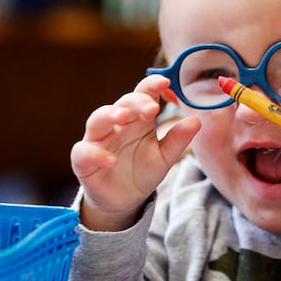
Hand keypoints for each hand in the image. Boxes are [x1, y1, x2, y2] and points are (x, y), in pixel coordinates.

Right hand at [70, 75, 200, 230]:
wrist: (126, 199)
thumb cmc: (143, 170)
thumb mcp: (165, 157)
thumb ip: (178, 139)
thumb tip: (197, 121)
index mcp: (138, 120)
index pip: (143, 95)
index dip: (151, 85)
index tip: (165, 82)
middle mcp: (116, 125)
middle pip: (122, 104)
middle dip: (136, 102)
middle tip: (151, 107)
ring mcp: (98, 140)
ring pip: (97, 119)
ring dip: (109, 115)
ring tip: (124, 116)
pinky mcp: (84, 160)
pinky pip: (84, 151)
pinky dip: (96, 154)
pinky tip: (111, 160)